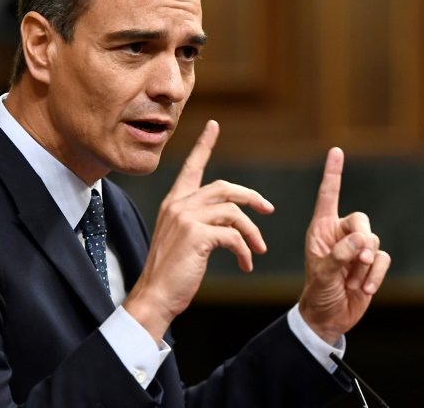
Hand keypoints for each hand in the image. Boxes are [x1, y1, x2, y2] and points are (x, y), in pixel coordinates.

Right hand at [124, 120, 273, 340]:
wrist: (155, 296)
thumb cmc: (172, 273)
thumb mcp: (184, 240)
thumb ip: (200, 222)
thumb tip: (232, 220)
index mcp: (174, 203)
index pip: (191, 167)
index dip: (204, 145)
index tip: (214, 126)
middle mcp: (178, 205)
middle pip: (224, 187)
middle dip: (251, 197)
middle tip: (268, 209)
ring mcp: (186, 218)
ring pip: (233, 212)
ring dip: (252, 232)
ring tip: (258, 250)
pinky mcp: (196, 235)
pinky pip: (233, 235)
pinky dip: (245, 250)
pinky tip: (245, 264)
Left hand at [298, 148, 390, 342]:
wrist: (328, 317)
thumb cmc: (318, 292)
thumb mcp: (322, 274)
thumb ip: (339, 256)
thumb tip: (363, 242)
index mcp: (321, 229)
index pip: (329, 196)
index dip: (333, 173)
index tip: (336, 151)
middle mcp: (340, 234)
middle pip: (361, 220)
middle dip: (362, 239)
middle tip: (358, 259)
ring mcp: (358, 249)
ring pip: (374, 241)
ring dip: (365, 264)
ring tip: (353, 281)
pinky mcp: (372, 264)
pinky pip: (383, 260)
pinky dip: (376, 275)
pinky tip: (365, 289)